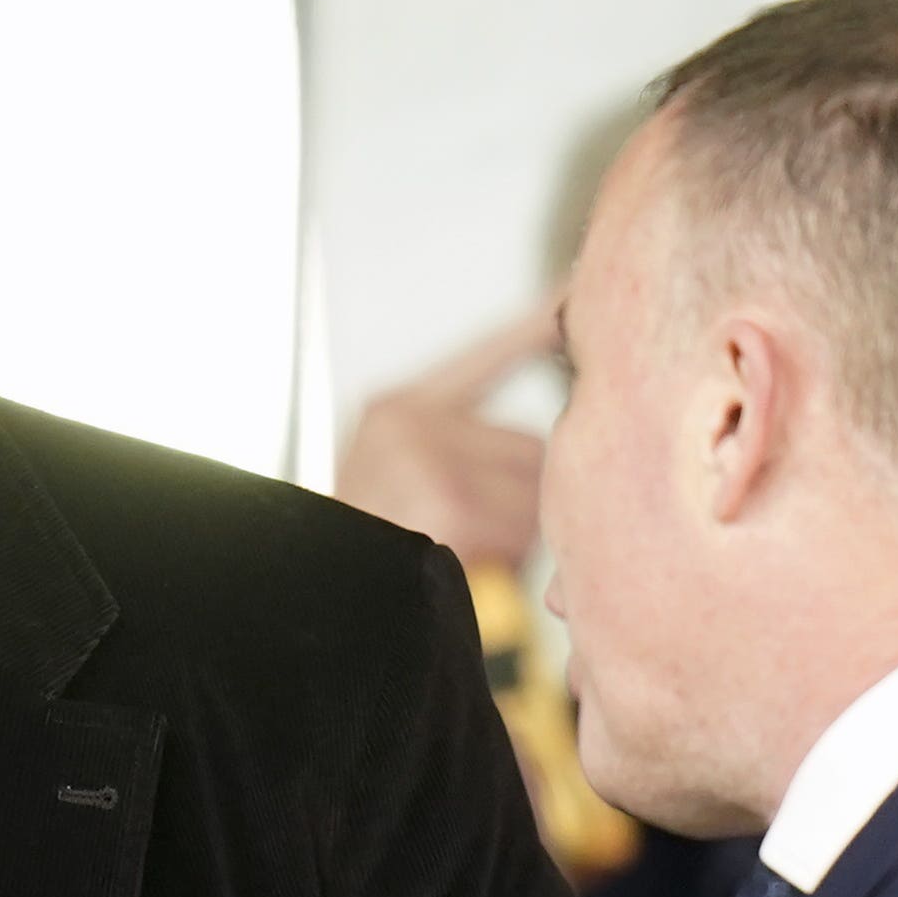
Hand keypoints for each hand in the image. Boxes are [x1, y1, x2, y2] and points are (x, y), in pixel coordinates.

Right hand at [334, 296, 562, 570]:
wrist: (323, 600)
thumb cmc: (369, 549)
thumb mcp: (395, 480)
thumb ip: (461, 452)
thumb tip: (546, 455)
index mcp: (395, 410)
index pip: (485, 356)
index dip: (536, 330)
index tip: (574, 295)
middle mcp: (408, 425)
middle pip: (530, 445)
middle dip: (520, 495)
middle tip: (471, 532)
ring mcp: (428, 460)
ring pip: (533, 489)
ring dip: (515, 531)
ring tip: (462, 551)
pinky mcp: (449, 503)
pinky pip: (524, 528)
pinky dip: (508, 558)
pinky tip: (465, 564)